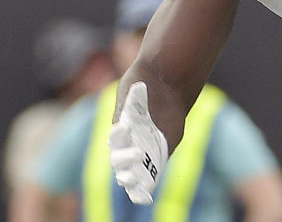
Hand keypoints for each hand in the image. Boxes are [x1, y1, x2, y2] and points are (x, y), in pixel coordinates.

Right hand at [109, 81, 167, 204]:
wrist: (166, 90)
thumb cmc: (147, 84)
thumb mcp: (139, 83)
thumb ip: (137, 92)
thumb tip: (139, 87)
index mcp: (120, 125)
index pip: (116, 134)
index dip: (119, 133)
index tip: (125, 127)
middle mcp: (126, 144)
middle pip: (118, 158)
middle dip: (125, 159)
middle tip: (138, 153)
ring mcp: (138, 155)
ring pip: (127, 174)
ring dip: (128, 180)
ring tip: (131, 181)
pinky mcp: (152, 164)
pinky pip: (144, 183)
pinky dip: (141, 194)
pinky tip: (145, 199)